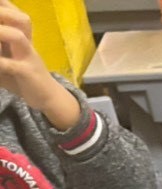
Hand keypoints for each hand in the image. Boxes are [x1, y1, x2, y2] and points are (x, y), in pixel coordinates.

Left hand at [0, 1, 77, 126]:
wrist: (47, 97)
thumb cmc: (20, 76)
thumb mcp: (4, 58)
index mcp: (21, 36)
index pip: (15, 13)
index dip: (5, 7)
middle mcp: (26, 42)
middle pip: (20, 19)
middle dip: (2, 15)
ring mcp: (29, 57)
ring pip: (17, 36)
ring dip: (1, 33)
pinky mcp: (28, 73)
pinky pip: (13, 65)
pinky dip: (1, 63)